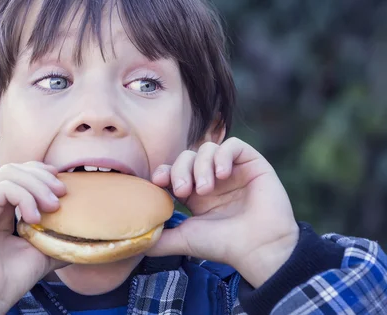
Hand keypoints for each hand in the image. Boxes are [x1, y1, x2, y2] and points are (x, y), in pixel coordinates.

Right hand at [0, 162, 67, 313]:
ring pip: (9, 173)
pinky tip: (34, 217)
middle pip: (15, 168)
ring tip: (52, 207)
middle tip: (62, 194)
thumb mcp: (43, 249)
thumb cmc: (13, 277)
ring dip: (36, 185)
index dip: (41, 171)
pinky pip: (2, 188)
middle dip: (43, 177)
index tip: (62, 184)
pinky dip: (23, 197)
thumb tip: (86, 232)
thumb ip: (57, 235)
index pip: (19, 172)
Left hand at [147, 137, 299, 287]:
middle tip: (183, 190)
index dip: (165, 171)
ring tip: (206, 189)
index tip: (159, 183)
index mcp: (196, 193)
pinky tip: (222, 175)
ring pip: (207, 148)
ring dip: (201, 166)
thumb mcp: (184, 239)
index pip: (174, 170)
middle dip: (180, 169)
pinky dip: (223, 155)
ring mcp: (233, 170)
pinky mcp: (253, 164)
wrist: (259, 249)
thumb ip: (160, 238)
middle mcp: (213, 179)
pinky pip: (233, 145)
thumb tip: (136, 241)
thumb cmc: (224, 245)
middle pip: (187, 156)